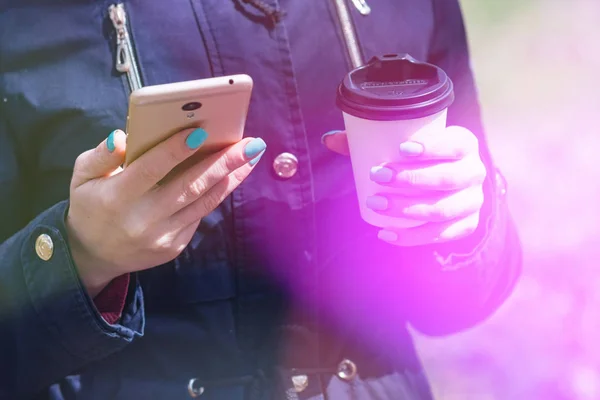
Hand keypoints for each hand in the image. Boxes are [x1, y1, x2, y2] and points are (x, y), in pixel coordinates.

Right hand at [66, 128, 265, 296]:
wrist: (93, 256)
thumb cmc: (90, 206)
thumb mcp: (81, 178)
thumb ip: (100, 156)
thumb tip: (122, 137)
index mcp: (117, 198)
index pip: (151, 169)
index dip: (176, 150)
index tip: (201, 130)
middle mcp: (143, 220)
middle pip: (190, 186)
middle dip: (224, 162)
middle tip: (251, 143)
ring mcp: (162, 237)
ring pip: (204, 202)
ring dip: (232, 177)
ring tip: (252, 156)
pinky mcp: (175, 246)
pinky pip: (200, 215)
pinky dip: (218, 193)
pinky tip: (233, 174)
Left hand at [322, 126, 485, 246]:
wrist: (443, 182)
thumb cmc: (417, 158)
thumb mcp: (400, 145)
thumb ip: (368, 140)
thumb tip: (329, 140)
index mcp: (465, 145)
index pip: (456, 145)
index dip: (433, 147)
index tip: (401, 148)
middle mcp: (475, 172)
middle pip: (448, 178)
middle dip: (411, 179)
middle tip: (378, 176)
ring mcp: (473, 201)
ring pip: (443, 209)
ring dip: (407, 208)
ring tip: (376, 204)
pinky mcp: (466, 225)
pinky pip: (442, 235)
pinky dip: (412, 237)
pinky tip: (387, 233)